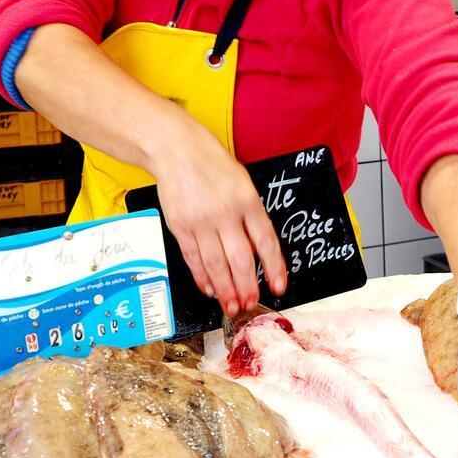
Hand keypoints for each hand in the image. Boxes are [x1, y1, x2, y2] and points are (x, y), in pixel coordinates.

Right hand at [145, 117, 285, 315]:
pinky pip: (193, 259)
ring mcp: (200, 222)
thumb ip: (251, 216)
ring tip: (232, 306)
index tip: (279, 287)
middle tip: (251, 304)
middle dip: (246, 287)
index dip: (274, 268)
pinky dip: (202, 277)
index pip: (266, 242)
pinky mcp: (180, 227)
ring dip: (225, 290)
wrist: (177, 150)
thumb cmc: (213, 166)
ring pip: (215, 265)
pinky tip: (210, 289)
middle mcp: (225, 214)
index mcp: (247, 202)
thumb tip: (257, 252)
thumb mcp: (244, 184)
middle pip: (239, 260)